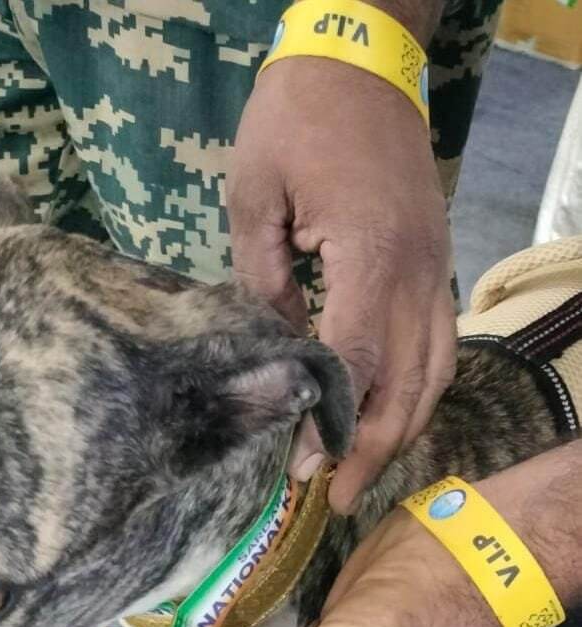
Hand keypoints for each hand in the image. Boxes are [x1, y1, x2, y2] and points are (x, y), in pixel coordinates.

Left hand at [227, 57, 455, 512]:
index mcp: (369, 255)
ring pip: (435, 372)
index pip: (357, 361)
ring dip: (401, 428)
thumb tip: (276, 350)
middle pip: (405, 384)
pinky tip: (391, 416)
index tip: (303, 467)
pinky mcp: (436, 263)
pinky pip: (441, 344)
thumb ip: (263, 283)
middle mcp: (416, 273)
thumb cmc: (296, 119)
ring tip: (364, 472)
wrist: (360, 59)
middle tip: (335, 500)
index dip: (330, 422)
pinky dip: (420, 389)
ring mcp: (435, 268)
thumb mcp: (254, 197)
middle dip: (371, 450)